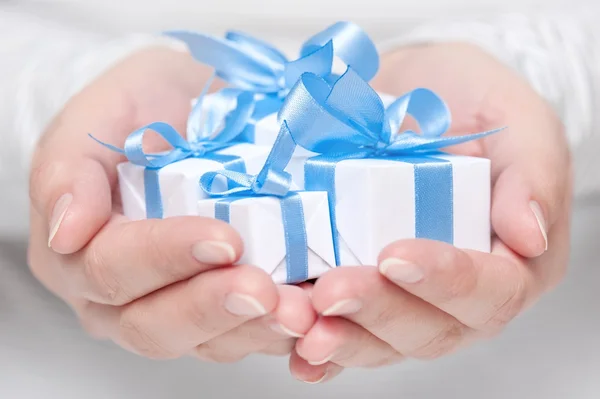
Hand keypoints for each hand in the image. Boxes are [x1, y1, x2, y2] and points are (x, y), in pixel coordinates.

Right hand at [28, 47, 315, 361]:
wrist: (186, 110)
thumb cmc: (140, 108)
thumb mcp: (100, 114)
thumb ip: (69, 167)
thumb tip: (67, 230)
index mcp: (79, 251)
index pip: (112, 268)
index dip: (165, 257)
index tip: (223, 239)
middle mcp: (119, 295)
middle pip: (154, 324)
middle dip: (212, 306)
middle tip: (263, 289)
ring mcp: (172, 307)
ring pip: (205, 341)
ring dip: (255, 329)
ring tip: (298, 311)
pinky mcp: (219, 310)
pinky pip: (244, 335)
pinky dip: (278, 330)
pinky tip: (311, 317)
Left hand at [290, 43, 571, 382]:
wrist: (413, 89)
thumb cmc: (473, 104)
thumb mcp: (518, 122)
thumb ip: (533, 175)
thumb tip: (528, 236)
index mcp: (511, 262)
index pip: (491, 291)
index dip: (446, 282)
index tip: (395, 256)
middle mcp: (458, 295)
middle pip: (428, 328)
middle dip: (376, 312)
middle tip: (331, 291)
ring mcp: (407, 299)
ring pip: (380, 341)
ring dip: (339, 338)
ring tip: (300, 324)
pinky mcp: (363, 293)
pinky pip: (343, 331)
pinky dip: (318, 349)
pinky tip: (294, 347)